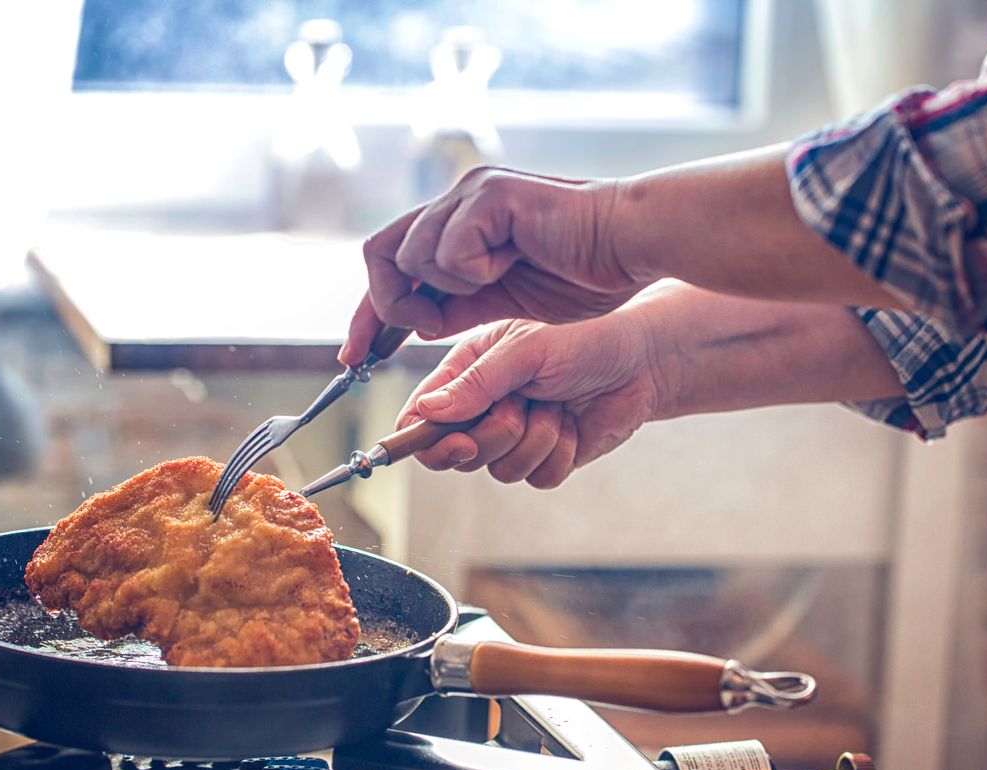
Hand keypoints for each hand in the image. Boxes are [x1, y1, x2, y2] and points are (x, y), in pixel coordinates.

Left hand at [339, 167, 642, 365]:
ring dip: (445, 288)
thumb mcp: (506, 303)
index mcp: (458, 226)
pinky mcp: (490, 194)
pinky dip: (470, 271)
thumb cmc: (585, 273)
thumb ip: (458, 306)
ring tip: (493, 283)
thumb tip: (417, 321)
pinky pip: (448, 249)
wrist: (632, 246)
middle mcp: (456, 202)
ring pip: (411, 254)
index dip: (368, 314)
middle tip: (424, 329)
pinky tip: (508, 266)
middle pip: (379, 251)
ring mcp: (471, 193)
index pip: (388, 264)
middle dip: (387, 305)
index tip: (354, 358)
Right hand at [394, 309, 662, 488]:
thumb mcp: (526, 350)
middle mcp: (484, 407)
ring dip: (535, 440)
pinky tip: (574, 424)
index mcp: (466, 372)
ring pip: (501, 470)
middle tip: (521, 407)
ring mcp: (515, 436)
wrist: (641, 360)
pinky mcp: (546, 457)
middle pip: (457, 453)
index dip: (426, 439)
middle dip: (495, 435)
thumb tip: (426, 411)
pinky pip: (538, 478)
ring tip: (556, 405)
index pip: (420, 416)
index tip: (457, 442)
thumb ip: (477, 382)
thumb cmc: (582, 338)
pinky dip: (559, 454)